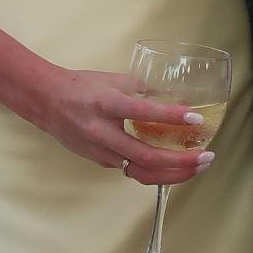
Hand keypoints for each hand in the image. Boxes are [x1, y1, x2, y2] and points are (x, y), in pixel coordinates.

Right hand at [32, 68, 213, 185]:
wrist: (45, 102)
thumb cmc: (81, 87)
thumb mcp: (114, 80)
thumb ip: (144, 88)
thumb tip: (173, 96)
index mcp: (106, 105)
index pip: (142, 112)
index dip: (170, 116)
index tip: (195, 118)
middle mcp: (103, 133)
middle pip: (146, 155)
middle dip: (180, 160)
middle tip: (206, 156)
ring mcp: (100, 152)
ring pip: (141, 171)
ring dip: (173, 173)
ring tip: (198, 166)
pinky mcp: (101, 162)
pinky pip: (133, 170)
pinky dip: (157, 171)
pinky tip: (176, 166)